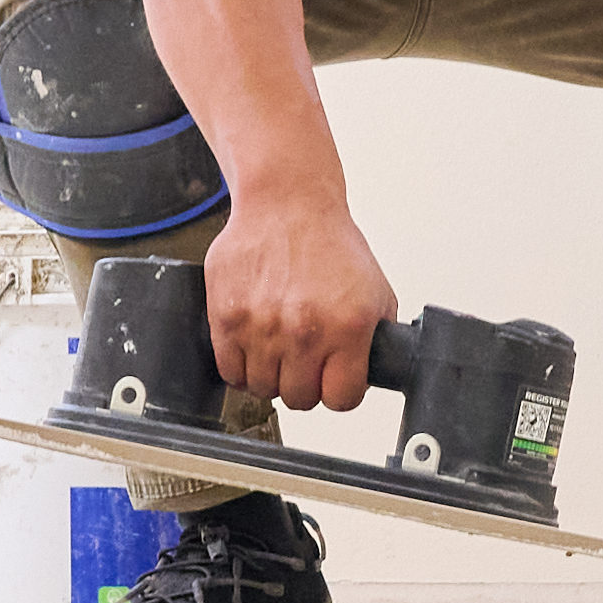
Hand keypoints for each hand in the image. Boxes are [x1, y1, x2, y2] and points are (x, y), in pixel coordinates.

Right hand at [206, 192, 399, 415]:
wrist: (286, 204)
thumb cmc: (328, 243)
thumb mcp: (375, 291)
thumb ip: (374, 338)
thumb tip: (372, 374)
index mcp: (348, 327)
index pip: (342, 399)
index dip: (340, 391)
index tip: (335, 380)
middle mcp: (304, 330)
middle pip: (300, 399)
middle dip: (305, 384)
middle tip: (305, 361)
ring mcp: (262, 326)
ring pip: (263, 390)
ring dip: (272, 375)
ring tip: (278, 350)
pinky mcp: (227, 318)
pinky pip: (230, 372)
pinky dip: (241, 367)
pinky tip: (254, 347)